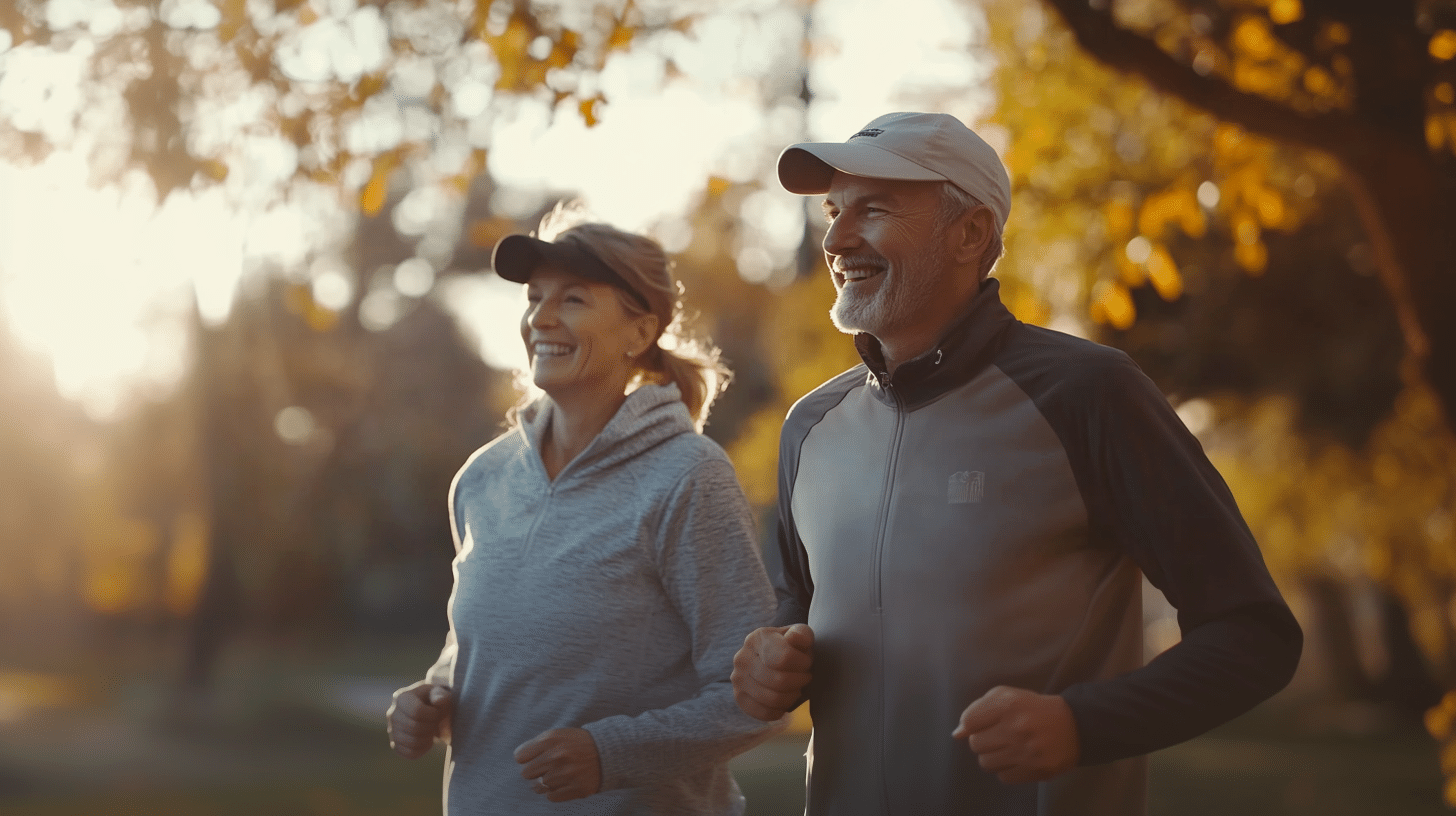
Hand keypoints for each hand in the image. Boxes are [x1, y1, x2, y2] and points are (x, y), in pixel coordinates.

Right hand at [386, 681, 452, 758]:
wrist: (428, 709)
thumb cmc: (434, 700)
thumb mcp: (439, 692)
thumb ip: (440, 694)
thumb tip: (439, 700)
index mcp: (401, 698)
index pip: (416, 711)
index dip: (433, 714)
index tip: (438, 712)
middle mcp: (392, 714)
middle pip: (414, 727)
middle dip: (431, 726)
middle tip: (436, 723)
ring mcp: (392, 731)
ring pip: (412, 742)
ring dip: (428, 738)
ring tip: (432, 731)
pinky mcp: (395, 745)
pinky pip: (410, 754)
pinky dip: (423, 749)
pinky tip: (428, 740)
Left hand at [514, 727, 601, 801]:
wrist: (608, 752)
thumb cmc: (578, 743)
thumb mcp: (558, 734)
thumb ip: (536, 744)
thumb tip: (519, 758)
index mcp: (551, 740)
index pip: (520, 757)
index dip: (526, 757)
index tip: (534, 757)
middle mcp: (557, 756)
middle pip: (526, 774)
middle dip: (535, 771)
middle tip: (548, 766)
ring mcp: (566, 774)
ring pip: (538, 787)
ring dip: (545, 782)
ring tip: (558, 774)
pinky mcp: (575, 789)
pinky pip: (551, 796)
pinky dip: (555, 791)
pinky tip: (565, 782)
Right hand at [731, 623, 813, 720]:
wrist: (774, 660)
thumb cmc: (791, 648)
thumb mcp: (800, 635)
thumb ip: (801, 634)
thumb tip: (794, 639)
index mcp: (758, 638)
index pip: (784, 658)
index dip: (802, 664)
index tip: (806, 663)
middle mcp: (743, 658)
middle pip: (779, 681)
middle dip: (799, 682)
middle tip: (804, 678)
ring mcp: (738, 679)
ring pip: (773, 699)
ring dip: (792, 697)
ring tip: (795, 688)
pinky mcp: (739, 698)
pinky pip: (764, 713)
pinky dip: (780, 710)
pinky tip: (785, 701)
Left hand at [952, 686, 1078, 783]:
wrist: (1075, 725)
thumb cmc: (1033, 709)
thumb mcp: (1006, 697)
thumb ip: (978, 710)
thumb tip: (956, 734)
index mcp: (1008, 703)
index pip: (969, 721)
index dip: (972, 725)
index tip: (984, 724)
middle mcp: (1017, 727)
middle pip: (975, 744)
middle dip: (984, 741)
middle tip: (999, 736)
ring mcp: (1027, 751)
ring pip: (986, 763)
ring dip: (993, 756)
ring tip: (1008, 748)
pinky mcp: (1037, 770)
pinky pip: (1003, 777)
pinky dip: (1007, 769)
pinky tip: (1018, 759)